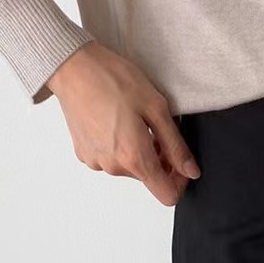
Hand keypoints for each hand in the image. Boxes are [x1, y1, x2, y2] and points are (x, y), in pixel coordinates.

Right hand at [45, 41, 199, 205]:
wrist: (73, 68)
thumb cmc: (114, 80)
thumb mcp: (156, 108)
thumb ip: (176, 145)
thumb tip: (191, 171)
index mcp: (133, 158)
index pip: (167, 194)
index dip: (180, 180)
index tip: (180, 158)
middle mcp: (112, 167)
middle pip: (148, 177)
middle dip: (160, 158)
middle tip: (157, 126)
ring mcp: (95, 161)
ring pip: (129, 167)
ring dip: (139, 150)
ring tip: (135, 119)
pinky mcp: (84, 153)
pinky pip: (111, 158)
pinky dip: (120, 145)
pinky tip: (117, 120)